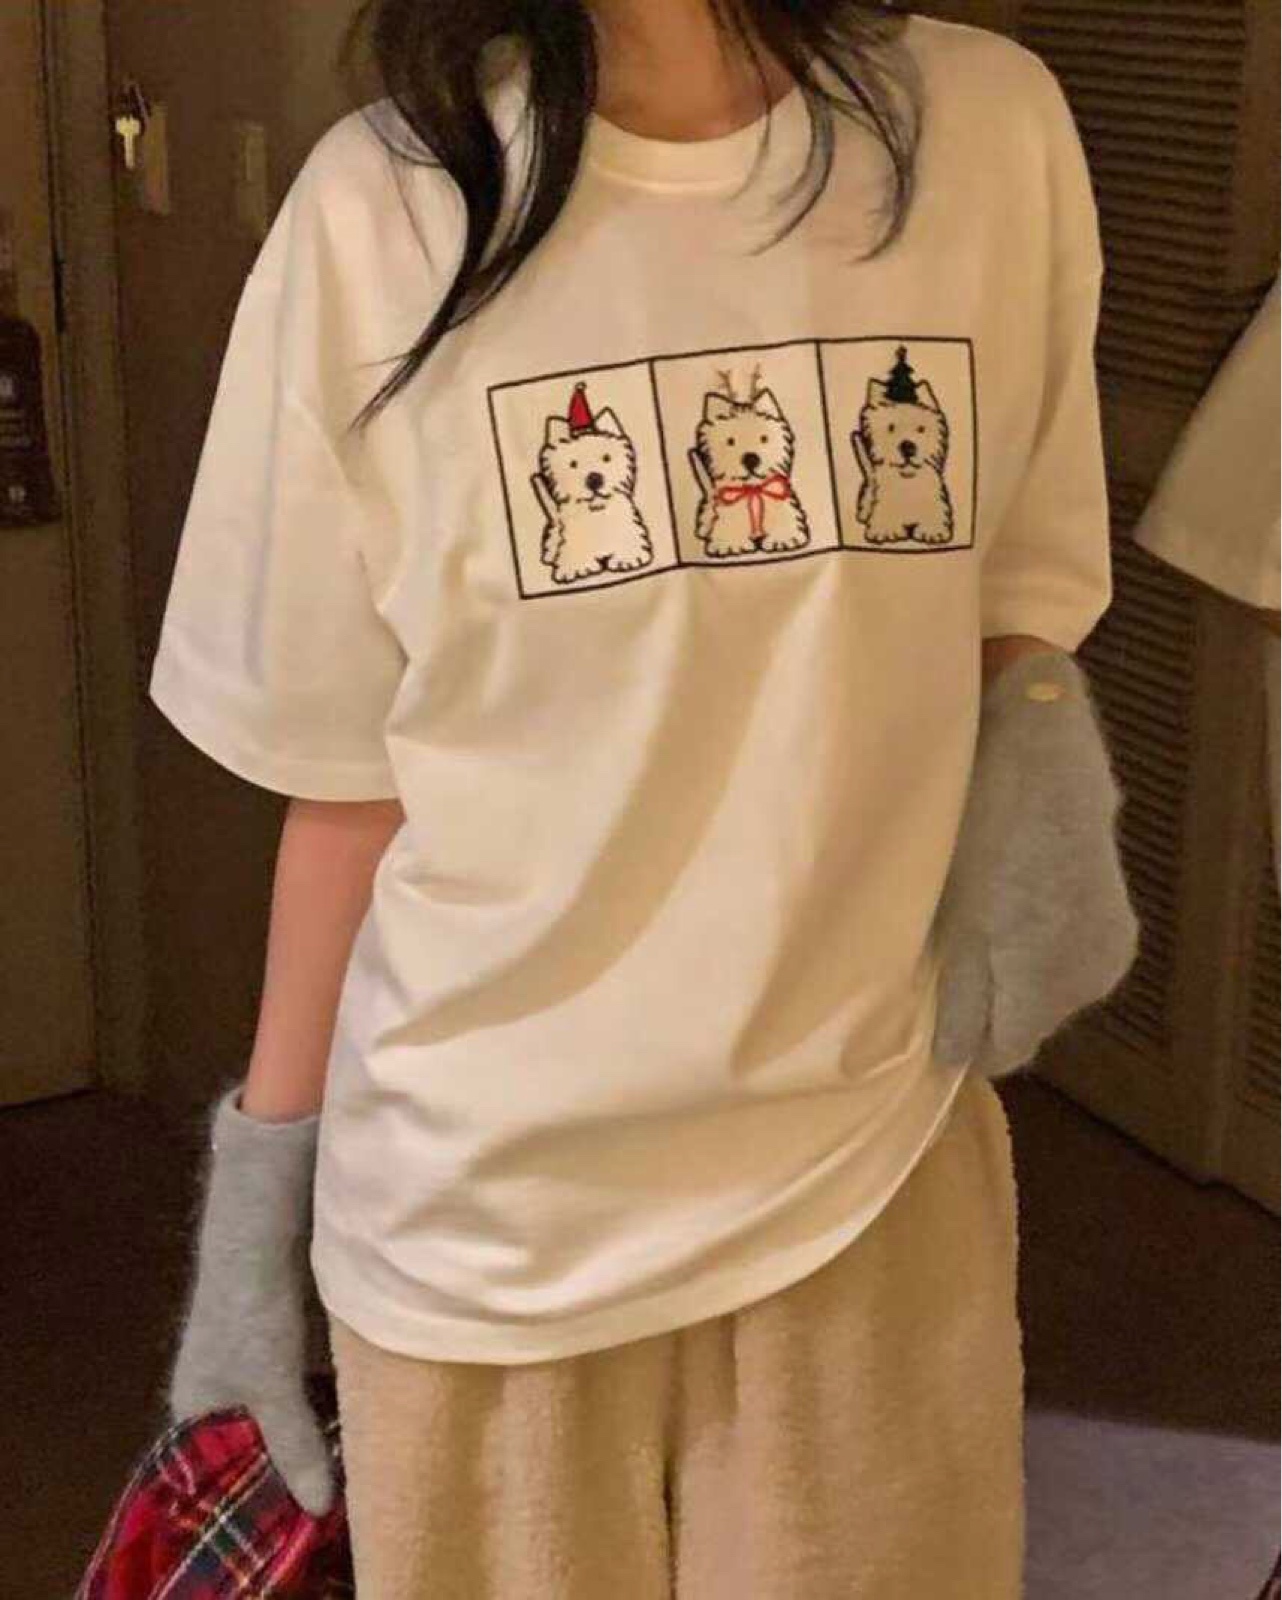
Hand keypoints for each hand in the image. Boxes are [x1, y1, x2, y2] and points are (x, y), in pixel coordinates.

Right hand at [166, 1082, 335, 1514]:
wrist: (266, 1223)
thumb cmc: (252, 1311)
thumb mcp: (274, 1386)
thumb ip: (296, 1447)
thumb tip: (320, 1510)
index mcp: (194, 1407)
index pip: (220, 1472)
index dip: (258, 1493)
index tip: (300, 1514)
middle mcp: (216, 1385)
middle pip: (257, 1439)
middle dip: (293, 1457)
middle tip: (336, 1488)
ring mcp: (248, 1357)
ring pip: (286, 1406)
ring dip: (313, 1423)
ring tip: (350, 1454)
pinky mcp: (280, 1332)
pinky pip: (303, 1378)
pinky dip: (324, 1392)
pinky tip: (354, 1407)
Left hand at [933, 648, 1139, 1078]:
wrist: (1038, 739)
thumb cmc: (979, 826)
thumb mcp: (954, 918)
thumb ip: (960, 999)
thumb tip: (956, 1061)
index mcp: (1047, 983)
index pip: (1002, 1051)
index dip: (960, 1035)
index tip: (924, 1003)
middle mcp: (1091, 975)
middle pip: (1026, 1020)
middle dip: (986, 999)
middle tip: (941, 948)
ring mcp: (1110, 941)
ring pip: (1046, 989)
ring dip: (1010, 970)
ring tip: (974, 915)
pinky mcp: (1114, 910)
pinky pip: (1064, 955)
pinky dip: (1033, 941)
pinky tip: (1007, 898)